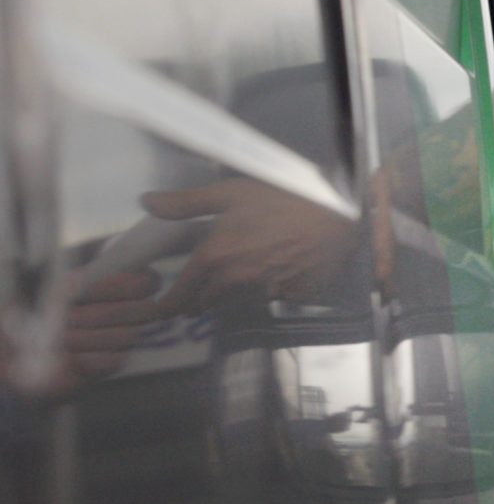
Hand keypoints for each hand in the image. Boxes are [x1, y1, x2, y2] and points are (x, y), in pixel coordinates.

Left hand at [143, 180, 357, 313]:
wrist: (336, 218)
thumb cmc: (282, 200)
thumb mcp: (232, 193)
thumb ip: (187, 202)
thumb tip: (146, 202)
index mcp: (214, 256)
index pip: (182, 291)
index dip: (170, 304)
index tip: (163, 310)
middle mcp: (234, 280)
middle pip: (207, 303)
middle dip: (196, 304)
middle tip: (190, 303)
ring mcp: (263, 291)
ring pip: (234, 304)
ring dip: (225, 301)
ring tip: (222, 294)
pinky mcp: (290, 296)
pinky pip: (268, 300)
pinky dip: (261, 294)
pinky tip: (266, 281)